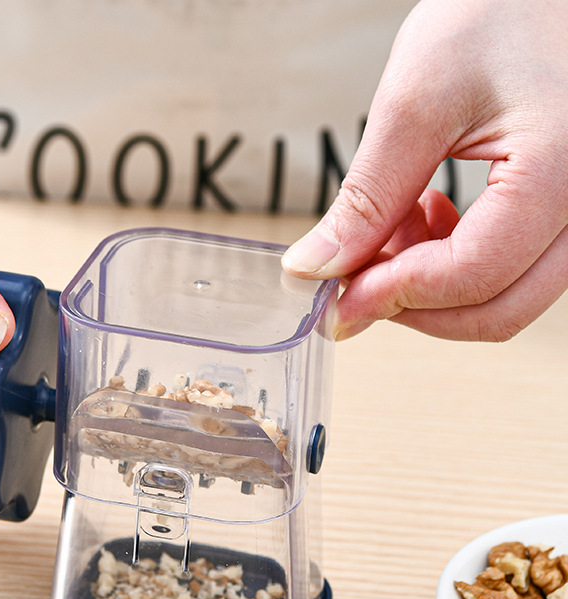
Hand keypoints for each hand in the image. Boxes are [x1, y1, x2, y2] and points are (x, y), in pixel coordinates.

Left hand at [282, 0, 567, 341]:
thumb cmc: (497, 11)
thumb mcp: (415, 102)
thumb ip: (367, 198)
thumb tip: (316, 268)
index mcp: (560, 170)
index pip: (471, 276)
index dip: (393, 297)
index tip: (336, 301)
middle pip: (499, 309)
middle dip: (414, 307)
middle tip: (353, 284)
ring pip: (507, 297)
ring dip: (433, 287)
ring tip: (389, 233)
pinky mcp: (567, 208)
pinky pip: (516, 269)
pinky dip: (457, 265)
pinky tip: (424, 219)